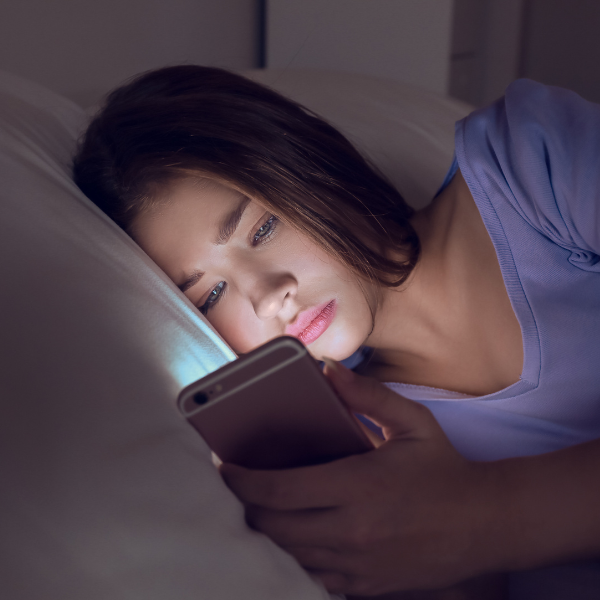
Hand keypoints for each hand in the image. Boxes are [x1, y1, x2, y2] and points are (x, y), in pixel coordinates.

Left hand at [221, 360, 501, 596]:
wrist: (487, 523)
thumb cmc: (445, 469)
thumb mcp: (412, 421)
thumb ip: (366, 395)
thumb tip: (327, 371)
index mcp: (359, 485)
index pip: (279, 489)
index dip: (241, 480)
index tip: (225, 468)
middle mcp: (353, 529)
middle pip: (273, 526)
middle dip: (247, 506)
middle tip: (240, 485)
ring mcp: (359, 564)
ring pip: (288, 555)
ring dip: (267, 532)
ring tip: (262, 507)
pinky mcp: (367, 585)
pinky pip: (314, 577)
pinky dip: (296, 557)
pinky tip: (296, 536)